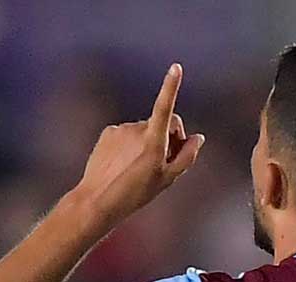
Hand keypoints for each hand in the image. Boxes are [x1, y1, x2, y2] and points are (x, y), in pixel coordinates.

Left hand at [72, 63, 204, 227]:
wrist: (98, 199)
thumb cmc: (136, 193)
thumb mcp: (167, 178)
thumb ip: (187, 156)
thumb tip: (198, 138)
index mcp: (153, 140)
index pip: (165, 107)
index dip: (171, 86)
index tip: (176, 67)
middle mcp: (136, 129)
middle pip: (160, 125)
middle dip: (167, 137)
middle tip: (166, 161)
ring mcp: (120, 130)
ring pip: (142, 131)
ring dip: (147, 142)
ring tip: (140, 168)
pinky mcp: (108, 133)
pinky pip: (125, 135)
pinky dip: (129, 145)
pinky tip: (124, 164)